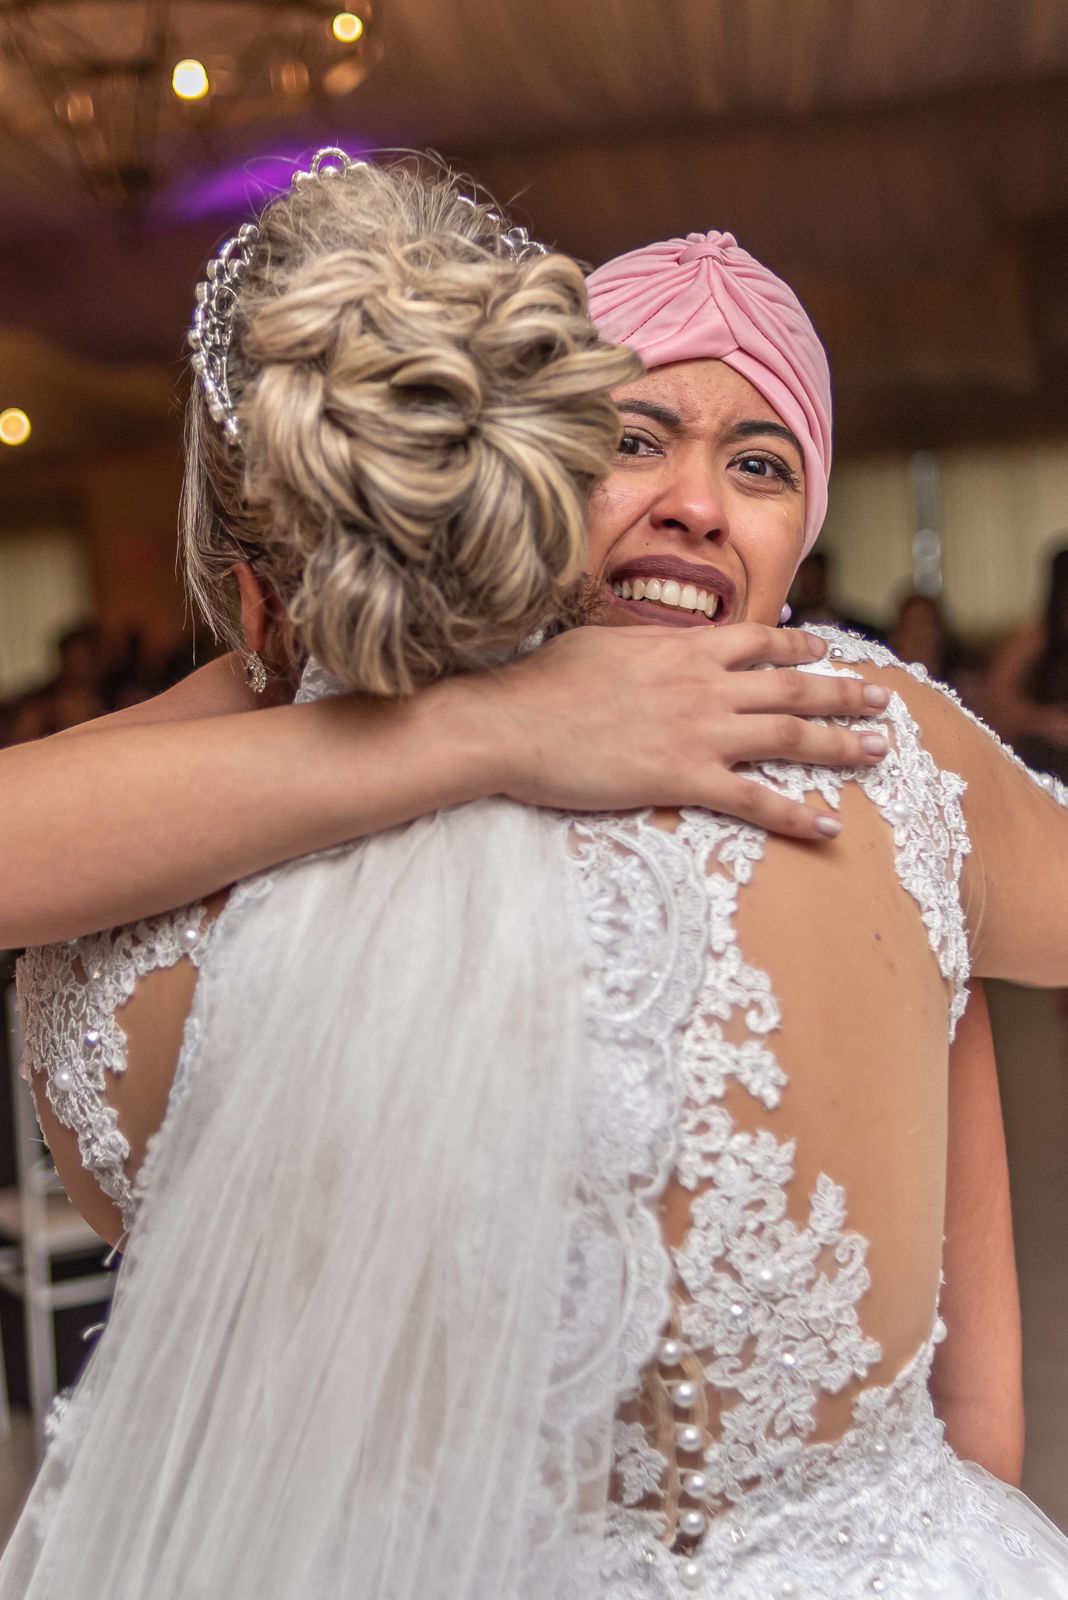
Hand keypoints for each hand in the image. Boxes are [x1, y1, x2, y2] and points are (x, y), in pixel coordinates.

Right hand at [478, 624, 889, 839]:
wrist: (512, 721)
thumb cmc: (542, 683)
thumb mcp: (600, 644)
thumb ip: (643, 645)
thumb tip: (656, 645)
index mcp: (682, 648)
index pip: (759, 640)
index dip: (800, 645)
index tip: (827, 648)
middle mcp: (703, 684)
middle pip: (792, 685)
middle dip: (843, 692)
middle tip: (881, 701)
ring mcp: (698, 731)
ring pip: (789, 735)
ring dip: (840, 744)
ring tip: (878, 750)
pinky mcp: (683, 778)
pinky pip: (754, 800)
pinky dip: (795, 815)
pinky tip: (828, 828)